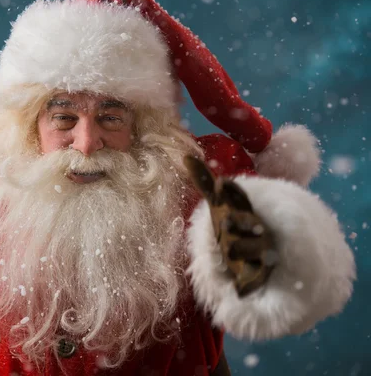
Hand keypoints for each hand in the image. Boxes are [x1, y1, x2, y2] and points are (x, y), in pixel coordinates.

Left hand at [184, 155, 276, 297]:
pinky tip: (239, 290)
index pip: (240, 199)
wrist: (260, 256)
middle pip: (249, 224)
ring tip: (229, 250)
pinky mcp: (259, 276)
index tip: (222, 184)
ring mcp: (260, 252)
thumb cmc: (234, 226)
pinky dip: (247, 286)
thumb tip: (185, 156)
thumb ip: (205, 183)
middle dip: (238, 222)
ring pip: (254, 250)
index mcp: (245, 211)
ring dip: (243, 249)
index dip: (232, 193)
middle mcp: (257, 229)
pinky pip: (254, 282)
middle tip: (224, 220)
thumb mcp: (220, 207)